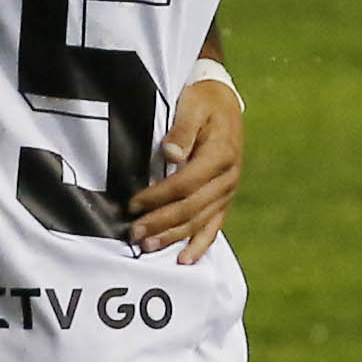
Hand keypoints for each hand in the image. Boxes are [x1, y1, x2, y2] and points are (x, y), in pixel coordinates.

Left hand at [129, 75, 243, 262]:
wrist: (225, 101)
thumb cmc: (203, 101)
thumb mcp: (192, 105)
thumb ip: (182, 130)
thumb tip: (169, 154)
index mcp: (220, 155)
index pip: (185, 184)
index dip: (158, 197)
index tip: (133, 205)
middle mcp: (227, 178)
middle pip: (191, 208)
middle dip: (161, 223)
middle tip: (135, 235)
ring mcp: (228, 191)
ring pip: (200, 221)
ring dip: (173, 237)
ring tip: (148, 248)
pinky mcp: (225, 198)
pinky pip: (214, 226)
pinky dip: (200, 245)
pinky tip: (185, 260)